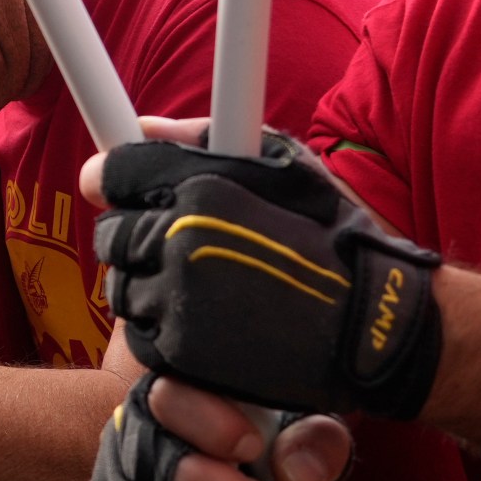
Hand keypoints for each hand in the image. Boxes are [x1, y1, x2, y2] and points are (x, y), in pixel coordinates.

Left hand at [91, 126, 442, 418]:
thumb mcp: (283, 164)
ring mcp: (175, 302)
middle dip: (131, 235)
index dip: (113, 182)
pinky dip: (160, 328)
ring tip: (196, 284)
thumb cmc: (332, 235)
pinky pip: (142, 335)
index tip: (122, 191)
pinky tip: (200, 320)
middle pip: (110, 236)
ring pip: (122, 289)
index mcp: (198, 189)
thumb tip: (144, 126)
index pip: (112, 175)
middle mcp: (177, 243)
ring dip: (146, 284)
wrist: (370, 321)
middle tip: (170, 244)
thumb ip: (204, 136)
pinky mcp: (181, 354)